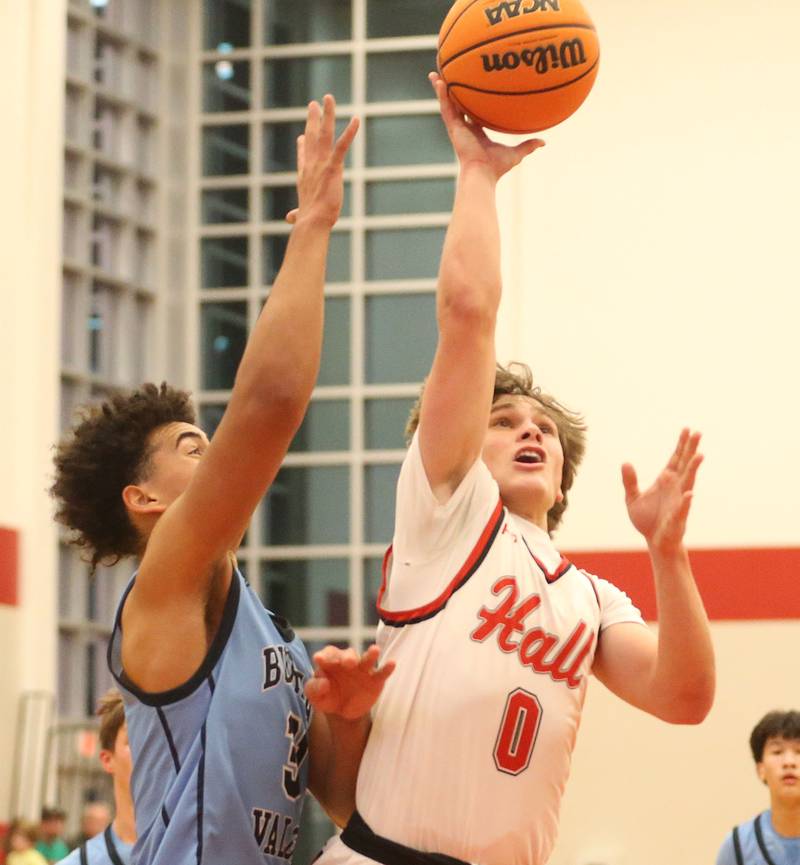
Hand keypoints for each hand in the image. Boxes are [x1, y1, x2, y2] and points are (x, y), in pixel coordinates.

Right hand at [285, 94, 358, 227]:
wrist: (313, 221)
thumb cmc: (309, 220)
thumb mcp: (301, 215)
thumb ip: (296, 215)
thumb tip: (290, 219)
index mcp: (304, 175)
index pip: (303, 156)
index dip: (303, 145)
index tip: (302, 136)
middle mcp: (311, 165)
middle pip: (311, 136)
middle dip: (312, 119)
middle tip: (313, 104)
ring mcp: (322, 163)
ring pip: (324, 133)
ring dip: (327, 114)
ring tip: (328, 98)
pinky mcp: (333, 167)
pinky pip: (342, 145)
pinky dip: (350, 132)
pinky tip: (357, 119)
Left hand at [305, 644, 394, 720]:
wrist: (343, 711)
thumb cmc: (327, 697)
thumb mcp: (315, 696)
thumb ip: (314, 688)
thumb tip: (324, 683)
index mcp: (331, 661)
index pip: (328, 654)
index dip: (324, 655)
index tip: (318, 659)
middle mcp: (347, 661)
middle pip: (348, 654)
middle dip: (348, 657)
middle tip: (348, 663)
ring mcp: (362, 669)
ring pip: (367, 659)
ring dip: (371, 654)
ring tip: (375, 650)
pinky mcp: (375, 680)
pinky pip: (381, 673)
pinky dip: (387, 668)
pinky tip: (392, 663)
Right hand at [430, 71, 543, 178]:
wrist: (482, 173)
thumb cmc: (496, 167)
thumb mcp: (515, 153)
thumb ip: (528, 146)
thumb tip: (543, 142)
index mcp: (476, 133)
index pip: (472, 115)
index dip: (471, 104)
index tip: (472, 92)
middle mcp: (465, 129)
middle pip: (457, 106)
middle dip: (453, 93)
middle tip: (449, 78)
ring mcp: (457, 128)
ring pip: (447, 104)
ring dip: (441, 89)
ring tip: (435, 74)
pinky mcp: (452, 128)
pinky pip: (445, 107)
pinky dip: (441, 94)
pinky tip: (439, 80)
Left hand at [622, 429, 702, 552]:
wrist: (655, 541)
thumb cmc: (647, 520)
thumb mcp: (632, 498)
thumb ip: (629, 481)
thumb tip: (625, 462)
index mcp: (665, 481)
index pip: (675, 459)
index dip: (681, 445)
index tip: (687, 429)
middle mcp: (675, 487)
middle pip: (684, 464)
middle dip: (690, 449)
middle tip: (698, 433)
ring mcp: (678, 500)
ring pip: (687, 481)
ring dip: (693, 469)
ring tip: (699, 455)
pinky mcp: (678, 516)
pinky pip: (683, 507)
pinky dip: (685, 501)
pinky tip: (689, 493)